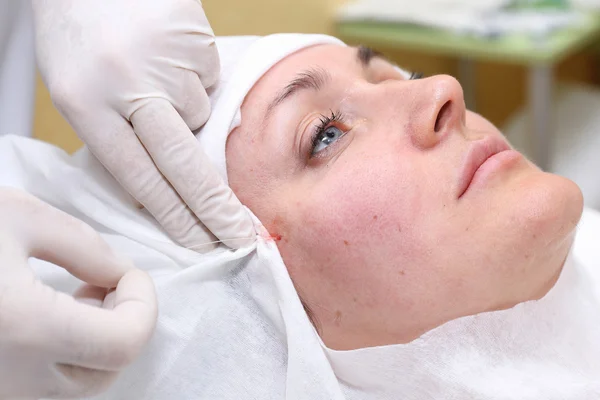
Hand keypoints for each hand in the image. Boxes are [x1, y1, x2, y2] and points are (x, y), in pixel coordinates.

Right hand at [0, 188, 156, 398]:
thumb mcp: (17, 217)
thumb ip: (85, 248)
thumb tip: (120, 274)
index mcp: (25, 330)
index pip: (125, 343)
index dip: (143, 305)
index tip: (129, 273)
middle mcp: (10, 379)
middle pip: (108, 369)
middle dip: (122, 321)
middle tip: (102, 279)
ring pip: (77, 382)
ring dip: (95, 339)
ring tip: (74, 290)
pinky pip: (43, 384)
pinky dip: (64, 353)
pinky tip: (46, 312)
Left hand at [32, 0, 254, 250]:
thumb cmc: (78, 34)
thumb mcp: (77, 92)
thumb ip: (117, 138)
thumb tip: (163, 186)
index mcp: (88, 104)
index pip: (142, 179)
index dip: (176, 218)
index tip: (201, 245)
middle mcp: (129, 85)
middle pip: (184, 165)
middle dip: (215, 209)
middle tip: (241, 237)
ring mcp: (167, 62)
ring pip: (201, 116)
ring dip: (190, 112)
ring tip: (157, 75)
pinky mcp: (196, 41)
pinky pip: (208, 80)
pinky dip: (195, 79)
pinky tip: (169, 55)